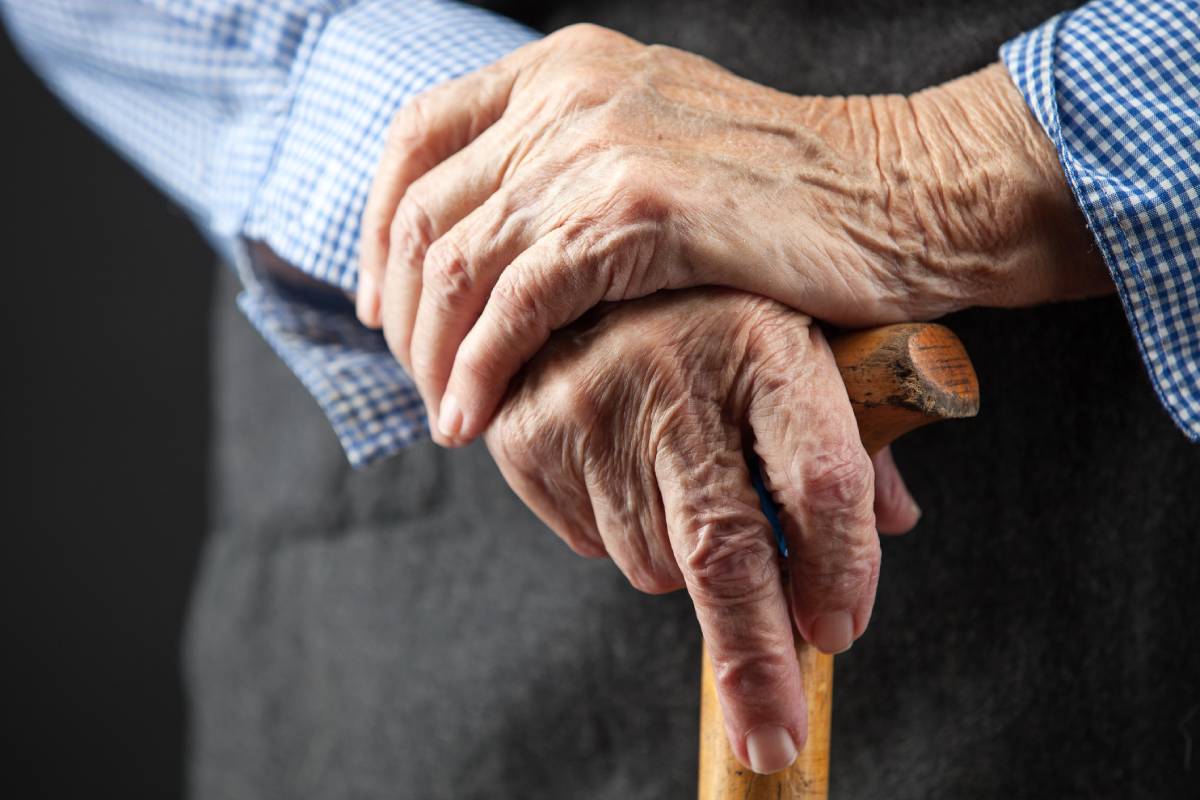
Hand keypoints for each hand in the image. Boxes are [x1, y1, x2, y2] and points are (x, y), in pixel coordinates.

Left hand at [357, 24, 1109, 444]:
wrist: (899, 195)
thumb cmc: (783, 196)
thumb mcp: (656, 149)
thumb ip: (569, 172)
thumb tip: (492, 244)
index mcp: (564, 68)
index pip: (416, 139)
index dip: (377, 230)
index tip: (382, 306)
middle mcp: (568, 92)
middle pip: (424, 210)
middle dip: (404, 313)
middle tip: (419, 381)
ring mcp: (600, 146)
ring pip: (458, 262)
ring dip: (434, 354)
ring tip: (447, 417)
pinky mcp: (640, 211)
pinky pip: (518, 302)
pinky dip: (482, 369)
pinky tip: (477, 419)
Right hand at [482, 287, 920, 771]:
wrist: (575, 262)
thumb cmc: (713, 309)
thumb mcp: (798, 343)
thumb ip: (851, 433)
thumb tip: (896, 522)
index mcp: (763, 339)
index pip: (820, 480)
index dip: (839, 570)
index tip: (840, 631)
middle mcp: (672, 367)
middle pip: (726, 552)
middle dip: (756, 661)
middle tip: (775, 737)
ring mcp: (590, 404)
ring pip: (656, 563)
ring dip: (686, 559)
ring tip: (684, 478)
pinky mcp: (531, 438)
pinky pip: (594, 546)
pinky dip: (623, 534)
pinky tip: (629, 467)